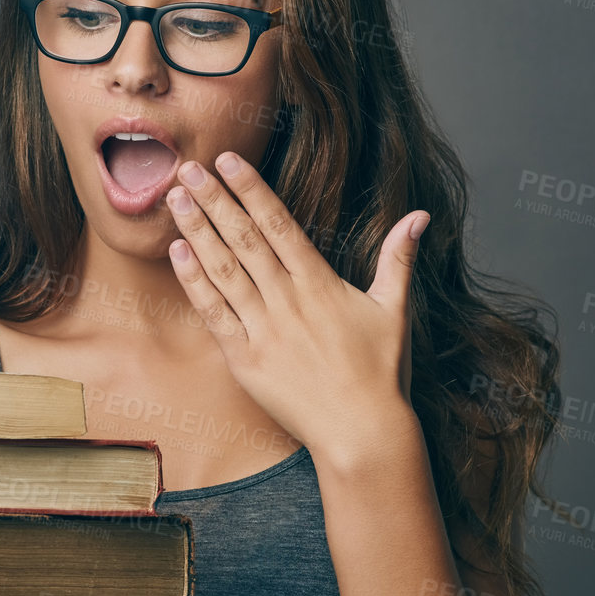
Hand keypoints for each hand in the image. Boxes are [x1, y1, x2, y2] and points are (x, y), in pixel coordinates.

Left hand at [164, 151, 426, 461]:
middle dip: (215, 201)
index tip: (229, 162)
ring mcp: (265, 330)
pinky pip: (214, 315)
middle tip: (189, 168)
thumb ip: (398, 258)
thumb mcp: (395, 310)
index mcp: (321, 285)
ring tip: (175, 200)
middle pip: (246, 240)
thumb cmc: (381, 374)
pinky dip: (195, 283)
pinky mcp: (246, 361)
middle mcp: (289, 301)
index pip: (281, 225)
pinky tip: (178, 253)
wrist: (362, 433)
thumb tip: (419, 215)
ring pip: (225, 271)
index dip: (252, 190)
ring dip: (198, 232)